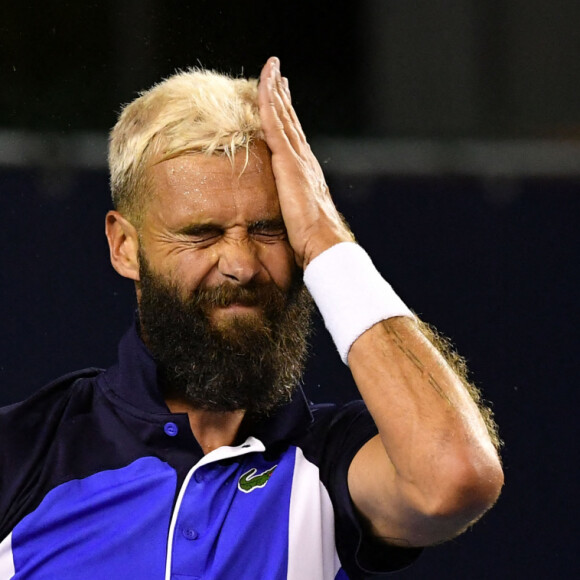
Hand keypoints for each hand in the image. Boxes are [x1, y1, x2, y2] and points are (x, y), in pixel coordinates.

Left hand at [258, 56, 353, 268]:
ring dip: (276, 91)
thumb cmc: (313, 242)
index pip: (294, 140)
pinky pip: (275, 123)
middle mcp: (304, 161)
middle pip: (291, 122)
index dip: (288, 118)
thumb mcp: (299, 222)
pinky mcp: (288, 161)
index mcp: (306, 174)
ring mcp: (297, 159)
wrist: (325, 244)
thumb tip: (287, 219)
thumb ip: (293, 211)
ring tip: (272, 70)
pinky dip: (269, 101)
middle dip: (284, 97)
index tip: (283, 101)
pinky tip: (264, 84)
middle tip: (279, 75)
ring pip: (284, 117)